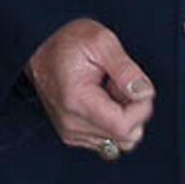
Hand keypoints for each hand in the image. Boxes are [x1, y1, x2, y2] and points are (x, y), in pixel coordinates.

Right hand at [25, 19, 154, 158]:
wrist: (40, 46)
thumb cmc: (68, 42)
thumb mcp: (102, 42)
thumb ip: (126, 69)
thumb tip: (144, 93)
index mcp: (77, 102)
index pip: (123, 127)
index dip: (141, 108)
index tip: (136, 86)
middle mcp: (72, 124)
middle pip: (125, 137)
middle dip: (133, 111)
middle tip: (121, 85)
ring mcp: (72, 132)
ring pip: (118, 141)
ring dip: (123, 116)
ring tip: (109, 90)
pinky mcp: (74, 134)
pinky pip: (107, 140)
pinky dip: (112, 121)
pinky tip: (103, 99)